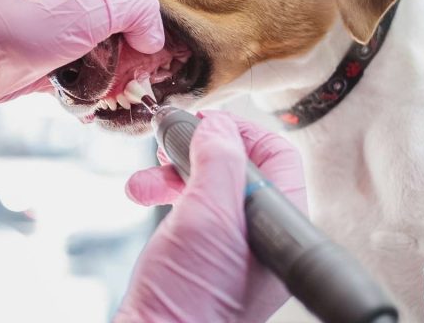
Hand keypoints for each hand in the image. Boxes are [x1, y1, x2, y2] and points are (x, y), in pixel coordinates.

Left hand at [0, 0, 163, 118]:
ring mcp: (74, 34)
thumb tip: (155, 40)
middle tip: (187, 43)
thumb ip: (141, 11)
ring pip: (119, 48)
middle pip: (133, 6)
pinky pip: (96, 81)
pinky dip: (110, 93)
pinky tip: (124, 105)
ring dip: (136, 67)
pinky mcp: (60, 68)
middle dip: (159, 24)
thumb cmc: (28, 16)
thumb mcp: (99, 1)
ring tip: (161, 83)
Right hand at [117, 111, 306, 321]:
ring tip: (145, 180)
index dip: (239, 131)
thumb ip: (218, 161)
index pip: (277, 155)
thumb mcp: (207, 215)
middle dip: (197, 152)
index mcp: (280, 228)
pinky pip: (190, 215)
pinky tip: (142, 195)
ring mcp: (232, 251)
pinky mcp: (202, 261)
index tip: (204, 123)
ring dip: (171, 174)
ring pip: (209, 190)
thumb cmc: (190, 300)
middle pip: (239, 169)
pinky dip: (164, 198)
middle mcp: (262, 238)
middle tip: (170, 144)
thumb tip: (218, 126)